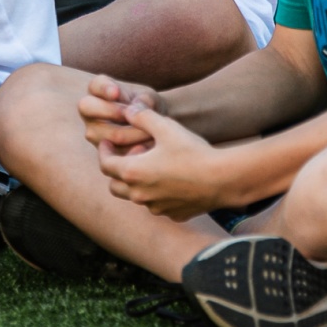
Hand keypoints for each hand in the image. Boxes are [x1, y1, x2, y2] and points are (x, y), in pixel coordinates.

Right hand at [78, 75, 164, 152]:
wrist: (154, 127)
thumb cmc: (147, 105)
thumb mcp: (150, 98)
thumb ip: (144, 100)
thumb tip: (136, 108)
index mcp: (97, 89)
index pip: (96, 85)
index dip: (104, 88)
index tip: (116, 92)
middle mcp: (89, 110)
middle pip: (87, 107)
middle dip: (111, 111)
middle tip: (134, 115)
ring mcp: (92, 132)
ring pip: (108, 134)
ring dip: (132, 134)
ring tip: (152, 132)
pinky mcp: (103, 153)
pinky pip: (118, 153)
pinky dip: (136, 149)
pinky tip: (150, 145)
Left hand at [94, 101, 231, 219]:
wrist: (223, 179)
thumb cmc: (192, 151)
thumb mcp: (166, 127)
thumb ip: (143, 116)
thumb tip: (128, 111)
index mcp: (133, 173)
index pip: (105, 165)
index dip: (104, 151)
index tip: (108, 142)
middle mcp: (140, 195)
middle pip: (114, 186)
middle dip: (116, 171)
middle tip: (129, 155)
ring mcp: (158, 207)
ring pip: (136, 197)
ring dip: (137, 184)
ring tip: (152, 166)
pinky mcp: (175, 214)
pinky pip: (159, 205)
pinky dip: (158, 194)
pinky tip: (172, 180)